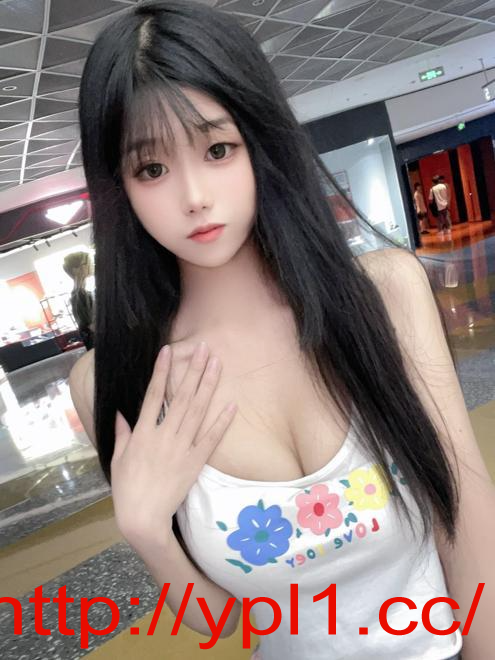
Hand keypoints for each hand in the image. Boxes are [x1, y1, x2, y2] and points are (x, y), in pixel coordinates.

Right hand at [110, 341, 236, 547]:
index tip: (168, 350)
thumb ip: (121, 434)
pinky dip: (222, 421)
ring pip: (198, 411)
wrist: (143, 517)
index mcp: (143, 433)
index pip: (153, 395)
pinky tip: (232, 404)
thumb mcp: (118, 458)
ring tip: (216, 364)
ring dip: (208, 385)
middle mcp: (164, 435)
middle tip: (203, 348)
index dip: (161, 371)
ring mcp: (182, 448)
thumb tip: (120, 413)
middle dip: (193, 370)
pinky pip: (211, 438)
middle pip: (182, 396)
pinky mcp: (196, 462)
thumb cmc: (127, 489)